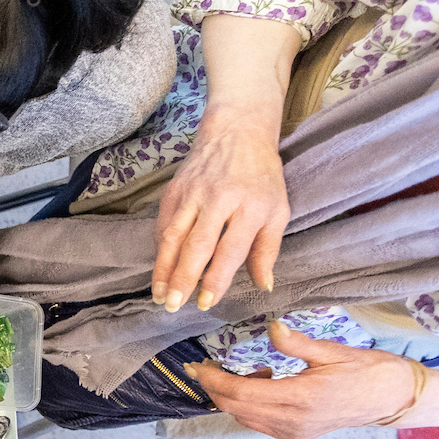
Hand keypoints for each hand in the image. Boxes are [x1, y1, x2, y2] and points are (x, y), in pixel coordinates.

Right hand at [152, 104, 288, 311]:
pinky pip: (164, 225)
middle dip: (182, 278)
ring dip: (163, 268)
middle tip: (174, 305)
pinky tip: (161, 270)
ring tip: (160, 295)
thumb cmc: (262, 177)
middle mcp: (219, 200)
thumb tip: (264, 285)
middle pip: (196, 245)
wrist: (236, 133)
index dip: (216, 278)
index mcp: (250, 207)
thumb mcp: (278, 210)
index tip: (206, 301)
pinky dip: (161, 250)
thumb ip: (268, 249)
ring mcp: (193, 194)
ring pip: (173, 237)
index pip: (230, 249)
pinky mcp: (174, 190)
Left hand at [189, 321, 422, 438]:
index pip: (241, 392)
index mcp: (302, 398)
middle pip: (235, 408)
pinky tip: (262, 382)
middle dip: (213, 388)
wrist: (393, 400)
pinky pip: (258, 422)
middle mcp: (293, 421)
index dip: (213, 380)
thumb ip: (297, 343)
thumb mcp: (333, 351)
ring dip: (231, 396)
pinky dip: (248, 404)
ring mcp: (293, 432)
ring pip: (244, 417)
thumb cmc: (368, 371)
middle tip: (202, 367)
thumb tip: (272, 327)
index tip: (197, 365)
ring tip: (241, 371)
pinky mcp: (295, 435)